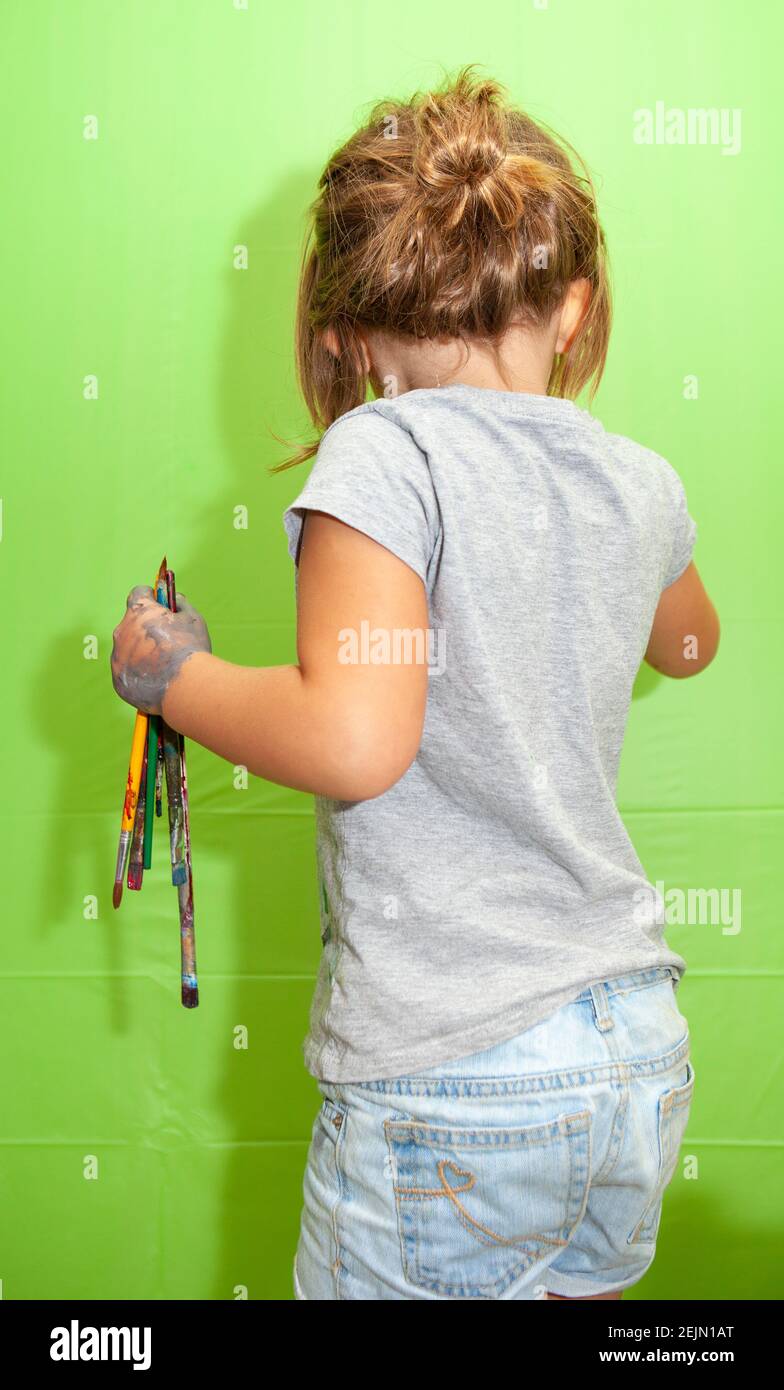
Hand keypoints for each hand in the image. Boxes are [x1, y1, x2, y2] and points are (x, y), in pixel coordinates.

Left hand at [111, 585, 211, 715]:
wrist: (184, 686)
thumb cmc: (190, 649)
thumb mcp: (192, 619)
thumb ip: (180, 604)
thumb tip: (174, 599)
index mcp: (139, 610)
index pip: (138, 593)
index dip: (150, 597)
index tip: (158, 603)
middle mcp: (122, 630)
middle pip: (132, 623)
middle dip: (146, 628)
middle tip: (166, 640)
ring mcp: (117, 655)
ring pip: (128, 648)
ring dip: (142, 652)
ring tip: (164, 665)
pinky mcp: (117, 678)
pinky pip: (127, 671)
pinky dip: (139, 673)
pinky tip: (157, 680)